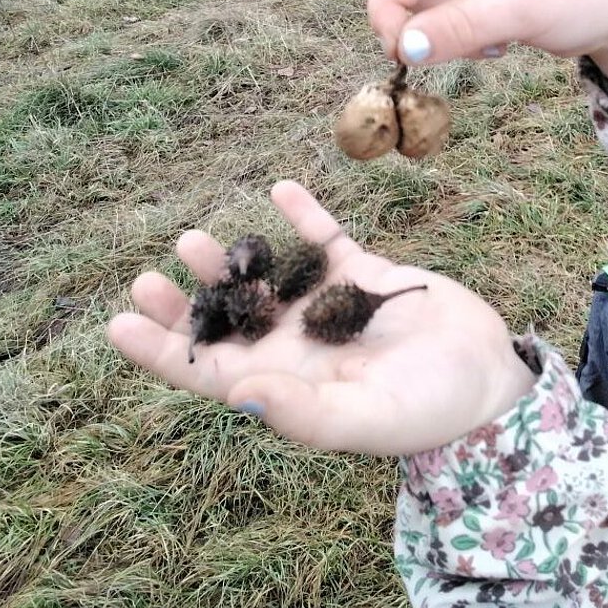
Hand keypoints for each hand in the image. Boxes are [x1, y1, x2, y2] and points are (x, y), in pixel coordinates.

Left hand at [107, 181, 535, 455]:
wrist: (489, 375)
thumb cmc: (428, 409)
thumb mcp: (364, 418)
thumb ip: (302, 412)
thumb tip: (237, 394)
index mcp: (289, 384)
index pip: (210, 371)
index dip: (161, 352)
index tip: (118, 324)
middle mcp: (299, 345)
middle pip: (228, 321)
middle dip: (186, 302)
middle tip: (149, 275)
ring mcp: (330, 306)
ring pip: (267, 278)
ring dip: (230, 260)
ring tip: (191, 237)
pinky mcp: (365, 273)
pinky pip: (324, 239)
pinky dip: (302, 216)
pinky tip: (279, 189)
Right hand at [367, 0, 607, 98]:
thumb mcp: (526, 9)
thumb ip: (461, 27)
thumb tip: (404, 49)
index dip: (392, 7)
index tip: (399, 55)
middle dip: (439, 26)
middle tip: (488, 43)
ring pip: (428, 11)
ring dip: (457, 37)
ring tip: (506, 36)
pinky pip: (448, 21)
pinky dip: (469, 39)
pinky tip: (506, 36)